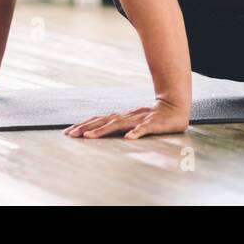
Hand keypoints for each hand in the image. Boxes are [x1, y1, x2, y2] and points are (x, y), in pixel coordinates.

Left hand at [64, 98, 189, 138]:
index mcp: (121, 117)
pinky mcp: (153, 123)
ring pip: (119, 124)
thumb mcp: (132, 121)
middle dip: (86, 128)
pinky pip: (144, 128)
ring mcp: (139, 119)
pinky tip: (130, 137)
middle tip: (71, 135)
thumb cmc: (151, 116)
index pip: (99, 120)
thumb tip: (97, 130)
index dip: (84, 125)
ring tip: (89, 136)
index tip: (68, 132)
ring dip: (103, 130)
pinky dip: (137, 132)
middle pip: (103, 121)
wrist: (175, 106)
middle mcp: (127, 117)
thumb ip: (117, 126)